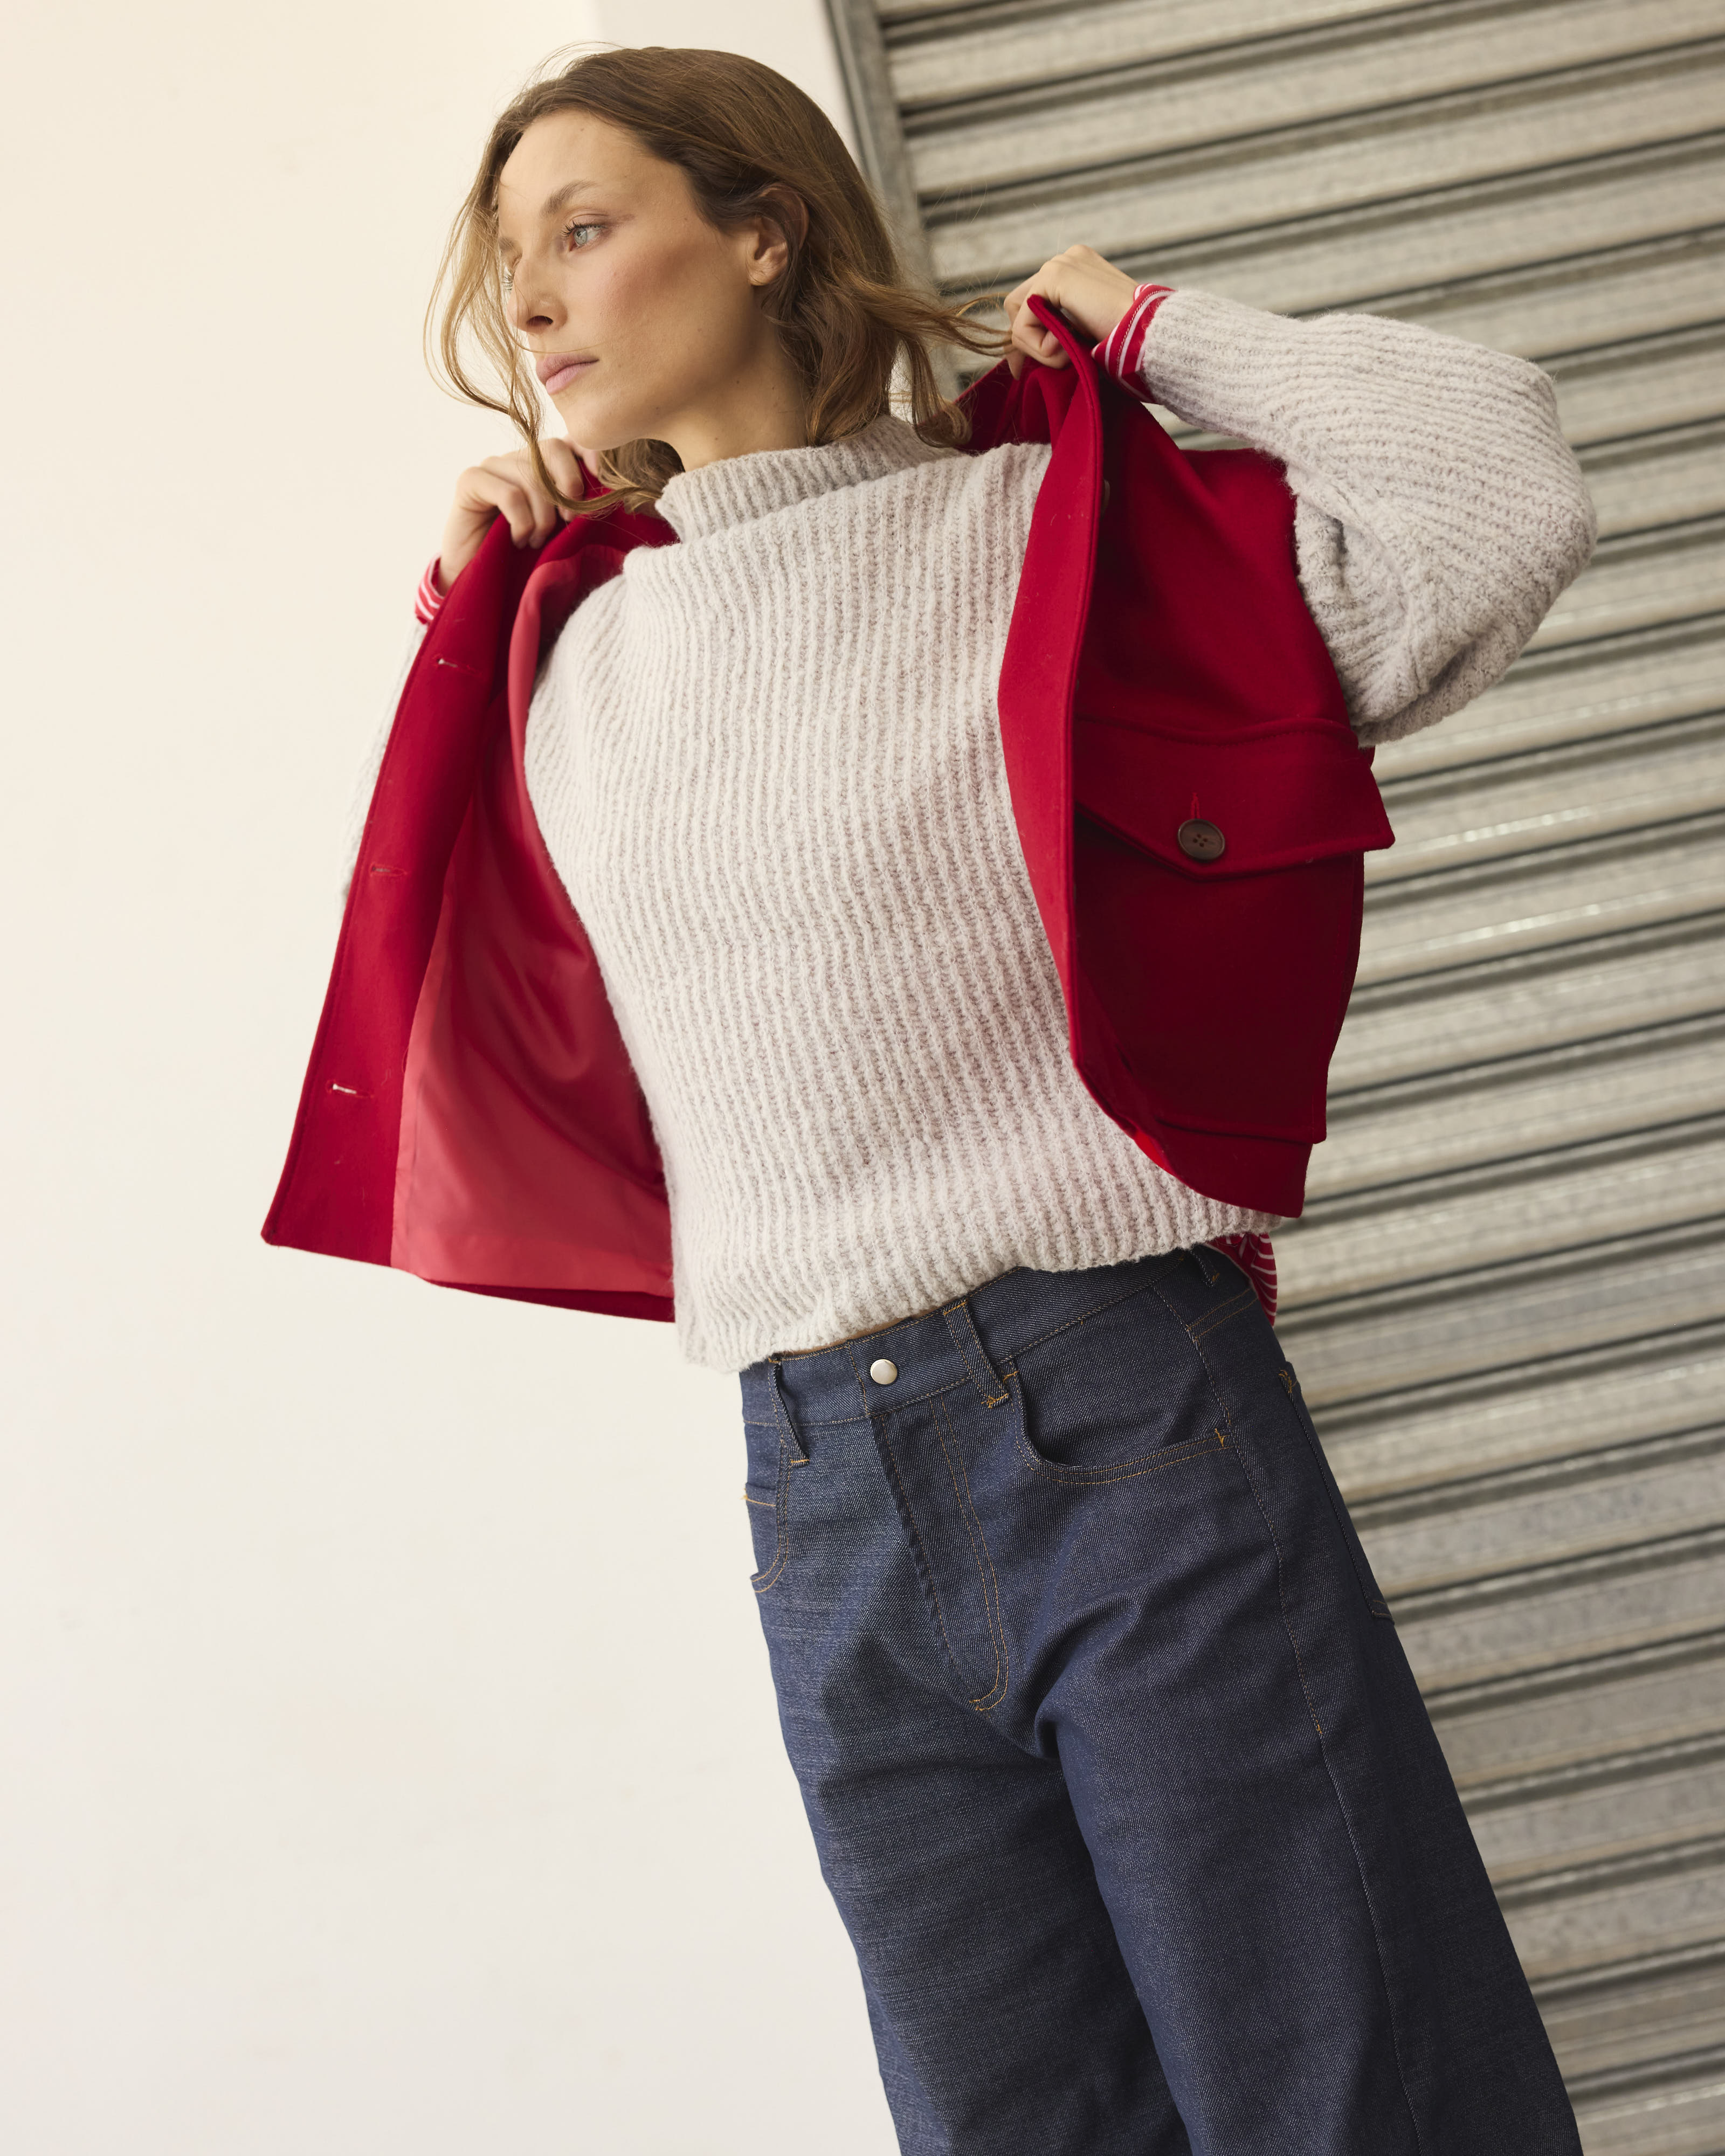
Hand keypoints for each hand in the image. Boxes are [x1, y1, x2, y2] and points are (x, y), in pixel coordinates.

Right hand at [435, 438, 588, 591]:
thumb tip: (606, 490)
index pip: (567, 442)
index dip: (587, 452)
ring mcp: (491, 467)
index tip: (601, 478)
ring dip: (542, 518)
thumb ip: (576, 506)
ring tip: (535, 541)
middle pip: (552, 449)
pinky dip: (521, 523)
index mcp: (537, 466)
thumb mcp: (558, 529)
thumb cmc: (522, 555)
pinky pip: (510, 495)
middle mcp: (514, 459)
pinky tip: (517, 540)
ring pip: (532, 478)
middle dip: (568, 486)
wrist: (479, 576)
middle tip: (568, 521)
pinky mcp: (470, 480)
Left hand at [1003, 245, 1139, 377]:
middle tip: (1025, 372)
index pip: (1033, 301)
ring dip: (1036, 346)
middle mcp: (1067, 261)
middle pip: (1019, 303)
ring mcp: (1061, 264)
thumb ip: (1062, 332)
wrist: (1151, 335)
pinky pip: (1024, 320)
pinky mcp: (1056, 276)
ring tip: (1067, 355)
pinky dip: (1038, 345)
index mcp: (1078, 272)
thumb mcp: (1087, 336)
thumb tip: (1032, 348)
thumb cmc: (1127, 345)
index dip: (1027, 335)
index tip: (1026, 368)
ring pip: (1019, 312)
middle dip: (1021, 340)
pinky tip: (1066, 348)